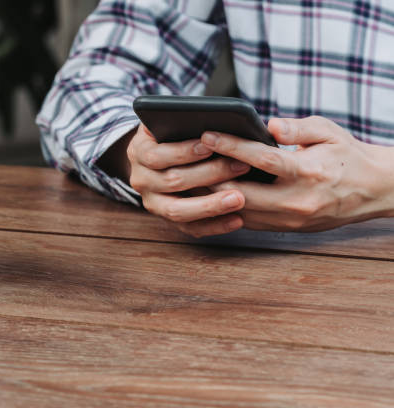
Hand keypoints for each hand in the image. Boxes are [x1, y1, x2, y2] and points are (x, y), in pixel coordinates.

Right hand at [125, 124, 252, 236]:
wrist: (155, 158)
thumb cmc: (170, 134)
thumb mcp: (168, 122)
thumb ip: (181, 120)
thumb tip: (208, 119)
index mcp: (139, 153)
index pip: (157, 156)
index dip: (183, 151)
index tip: (210, 145)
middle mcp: (141, 180)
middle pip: (172, 181)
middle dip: (209, 174)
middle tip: (241, 166)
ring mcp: (153, 203)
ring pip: (177, 211)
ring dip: (211, 205)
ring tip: (240, 198)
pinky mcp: (167, 220)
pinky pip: (190, 228)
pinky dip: (215, 226)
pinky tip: (237, 220)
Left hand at [200, 116, 393, 231]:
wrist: (375, 190)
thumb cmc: (348, 156)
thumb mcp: (329, 132)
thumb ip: (298, 128)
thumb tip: (269, 125)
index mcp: (308, 172)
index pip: (261, 159)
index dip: (231, 146)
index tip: (206, 135)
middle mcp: (297, 200)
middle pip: (242, 193)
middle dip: (211, 178)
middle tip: (186, 163)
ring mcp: (291, 219)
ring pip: (240, 212)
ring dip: (214, 197)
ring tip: (191, 180)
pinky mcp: (287, 228)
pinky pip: (248, 222)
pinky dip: (227, 209)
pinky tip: (210, 196)